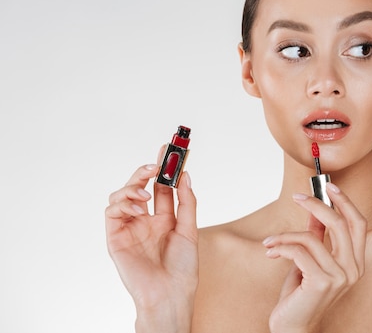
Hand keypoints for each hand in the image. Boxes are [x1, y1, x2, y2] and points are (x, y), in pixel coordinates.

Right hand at [105, 159, 197, 331]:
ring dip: (133, 187)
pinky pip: (112, 212)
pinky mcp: (115, 237)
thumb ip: (186, 202)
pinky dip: (123, 202)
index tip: (170, 149)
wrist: (170, 294)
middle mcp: (144, 221)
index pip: (161, 187)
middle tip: (156, 162)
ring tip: (146, 193)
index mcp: (163, 219)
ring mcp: (129, 228)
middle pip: (140, 186)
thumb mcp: (189, 229)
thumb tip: (185, 175)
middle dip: (146, 170)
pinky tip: (137, 206)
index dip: (164, 168)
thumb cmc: (182, 268)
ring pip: (121, 195)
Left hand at [263, 183, 366, 332]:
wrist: (293, 327)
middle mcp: (353, 269)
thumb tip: (316, 211)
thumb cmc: (301, 294)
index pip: (358, 223)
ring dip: (285, 235)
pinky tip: (270, 252)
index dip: (345, 202)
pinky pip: (299, 252)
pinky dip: (281, 247)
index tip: (328, 186)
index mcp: (356, 262)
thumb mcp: (310, 260)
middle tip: (297, 197)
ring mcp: (339, 277)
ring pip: (312, 238)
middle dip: (316, 205)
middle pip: (340, 223)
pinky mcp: (321, 282)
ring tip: (270, 241)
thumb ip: (317, 237)